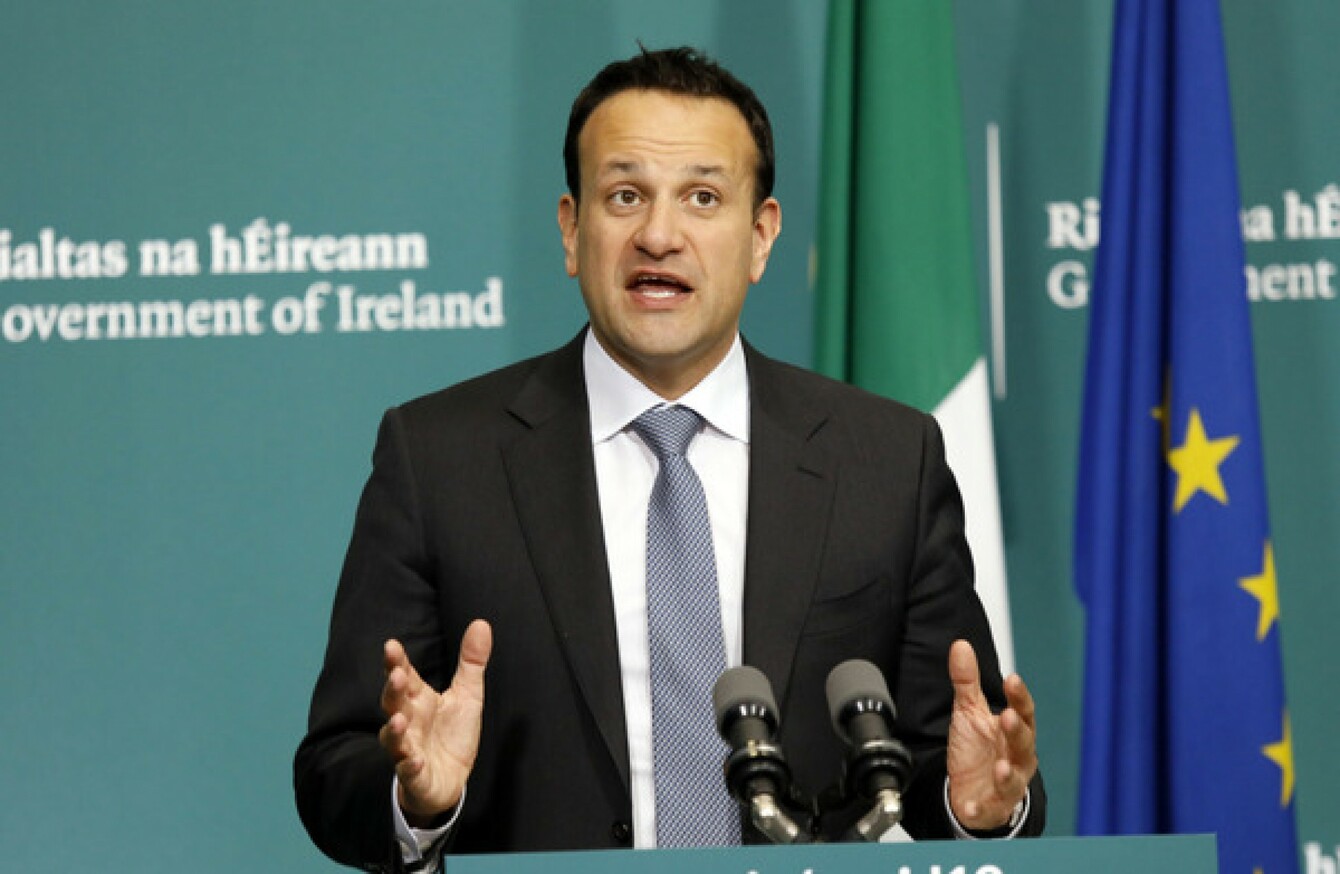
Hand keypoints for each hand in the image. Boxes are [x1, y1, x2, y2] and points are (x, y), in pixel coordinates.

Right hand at [378, 620, 491, 824]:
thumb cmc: (452, 734)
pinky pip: (409, 771)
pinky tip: (415, 760)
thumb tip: (481, 623)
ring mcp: (408, 749)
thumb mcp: (467, 695)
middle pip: (394, 703)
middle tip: (395, 675)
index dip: (396, 662)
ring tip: (399, 719)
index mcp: (418, 700)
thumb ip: (471, 662)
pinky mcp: (416, 776)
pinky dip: (410, 766)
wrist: (450, 780)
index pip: (404, 676)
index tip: (391, 645)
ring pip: (394, 739)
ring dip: (394, 730)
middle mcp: (409, 722)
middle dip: (392, 690)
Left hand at [945, 639, 1036, 830]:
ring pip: (1014, 779)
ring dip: (1008, 774)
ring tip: (1000, 766)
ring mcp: (1007, 784)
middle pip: (1023, 743)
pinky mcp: (991, 807)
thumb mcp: (969, 712)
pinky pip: (988, 809)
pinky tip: (970, 806)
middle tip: (1008, 717)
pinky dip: (979, 809)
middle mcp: (1016, 758)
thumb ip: (966, 681)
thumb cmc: (977, 749)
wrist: (970, 790)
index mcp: (1013, 732)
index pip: (1024, 711)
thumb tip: (960, 645)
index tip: (1012, 679)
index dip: (1020, 696)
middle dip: (1017, 731)